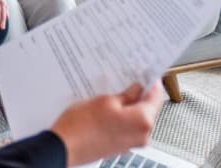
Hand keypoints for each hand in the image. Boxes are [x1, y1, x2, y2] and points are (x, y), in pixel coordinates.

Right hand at [50, 81, 164, 165]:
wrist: (64, 148)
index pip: (156, 96)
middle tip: (127, 79)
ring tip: (112, 93)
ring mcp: (130, 143)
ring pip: (136, 118)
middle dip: (138, 94)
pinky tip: (107, 108)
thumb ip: (126, 95)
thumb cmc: (81, 127)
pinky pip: (126, 127)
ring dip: (127, 105)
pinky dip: (120, 116)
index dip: (151, 82)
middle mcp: (141, 135)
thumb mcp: (105, 100)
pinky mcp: (119, 146)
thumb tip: (136, 90)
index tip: (147, 73)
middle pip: (148, 108)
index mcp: (143, 121)